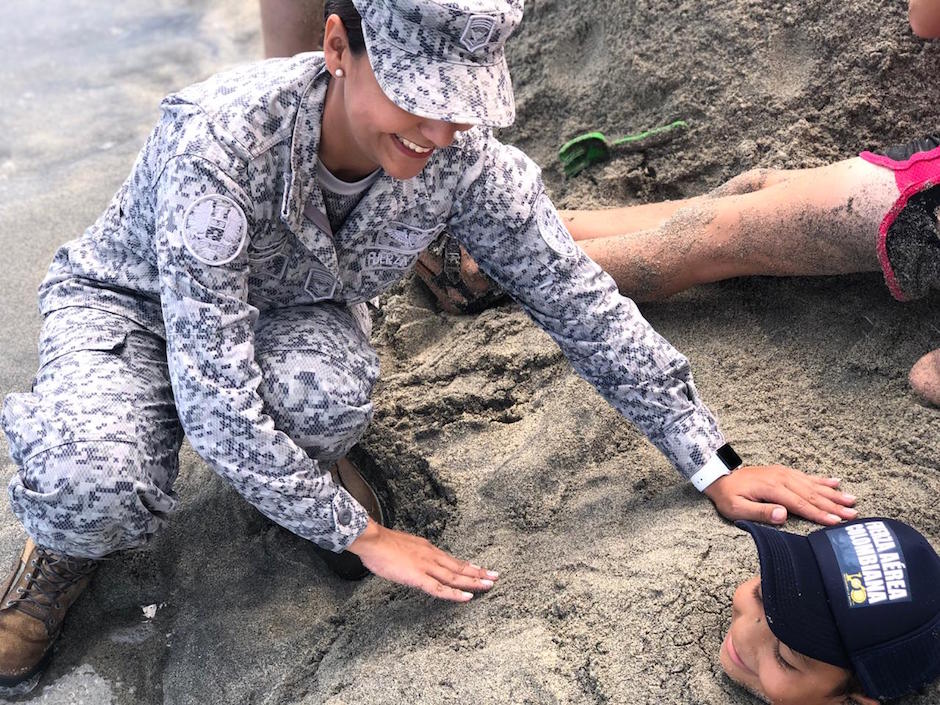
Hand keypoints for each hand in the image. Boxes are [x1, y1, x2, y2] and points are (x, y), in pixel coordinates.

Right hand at [348, 520, 498, 601]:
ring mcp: (426, 566)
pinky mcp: (418, 577)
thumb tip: (415, 561)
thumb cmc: (382, 544)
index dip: (467, 565)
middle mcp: (432, 556)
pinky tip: (467, 597)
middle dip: (478, 572)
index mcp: (427, 549)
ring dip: (474, 581)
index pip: (452, 559)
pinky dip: (455, 593)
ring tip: (489, 585)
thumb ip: (413, 555)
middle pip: (459, 566)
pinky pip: (440, 588)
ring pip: (455, 576)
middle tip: (495, 576)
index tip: (480, 568)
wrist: (372, 540)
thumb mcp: (403, 546)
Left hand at [703, 465, 857, 525]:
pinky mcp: (783, 473)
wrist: (720, 477)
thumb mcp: (737, 508)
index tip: (836, 522)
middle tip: (853, 514)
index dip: (819, 514)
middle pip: (811, 494)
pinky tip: (836, 482)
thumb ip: (760, 512)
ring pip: (812, 485)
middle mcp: (781, 478)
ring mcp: (783, 474)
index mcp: (772, 488)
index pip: (800, 504)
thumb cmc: (728, 497)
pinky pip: (806, 476)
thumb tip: (783, 515)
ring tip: (852, 500)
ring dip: (833, 493)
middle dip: (833, 505)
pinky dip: (822, 480)